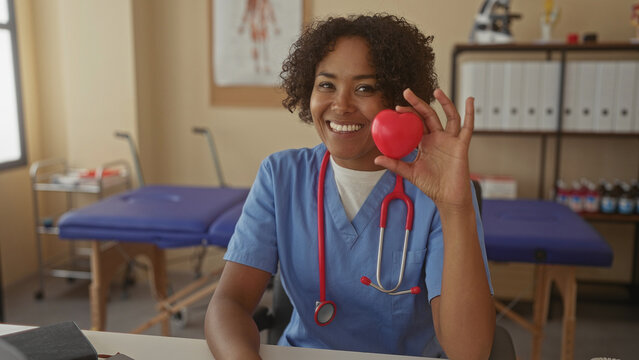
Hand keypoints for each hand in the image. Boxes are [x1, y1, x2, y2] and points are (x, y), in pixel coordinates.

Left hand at [374, 88, 473, 211]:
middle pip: (429, 115)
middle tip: (407, 92)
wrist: (447, 197)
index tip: (397, 107)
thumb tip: (376, 158)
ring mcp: (450, 140)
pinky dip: (469, 113)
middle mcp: (438, 138)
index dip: (408, 114)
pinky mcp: (461, 145)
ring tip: (437, 90)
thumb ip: (395, 164)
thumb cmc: (431, 185)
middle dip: (419, 103)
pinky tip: (470, 100)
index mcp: (425, 143)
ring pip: (449, 116)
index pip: (415, 123)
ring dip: (445, 102)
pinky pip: (467, 127)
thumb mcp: (410, 173)